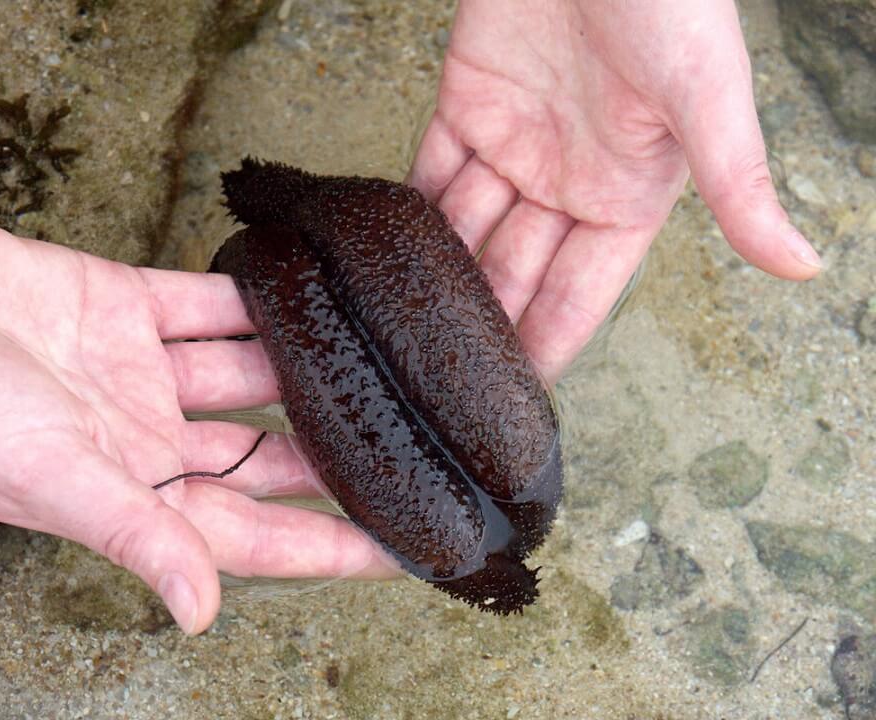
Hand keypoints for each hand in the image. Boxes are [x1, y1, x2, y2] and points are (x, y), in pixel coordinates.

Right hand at [0, 212, 395, 634]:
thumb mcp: (46, 478)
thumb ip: (132, 536)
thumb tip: (201, 613)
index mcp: (135, 493)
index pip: (256, 532)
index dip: (330, 544)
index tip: (401, 549)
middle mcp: (146, 437)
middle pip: (266, 455)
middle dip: (335, 455)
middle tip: (416, 449)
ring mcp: (137, 370)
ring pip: (248, 373)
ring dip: (307, 367)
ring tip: (382, 362)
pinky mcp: (123, 305)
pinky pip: (208, 303)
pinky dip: (254, 297)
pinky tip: (310, 292)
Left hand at [410, 0, 821, 382]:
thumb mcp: (707, 99)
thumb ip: (740, 185)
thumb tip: (805, 265)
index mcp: (626, 197)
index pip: (579, 292)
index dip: (548, 343)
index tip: (516, 396)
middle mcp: (566, 183)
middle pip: (513, 271)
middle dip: (481, 321)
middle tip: (439, 377)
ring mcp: (513, 147)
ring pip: (466, 229)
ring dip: (435, 276)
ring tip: (400, 330)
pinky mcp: (466, 107)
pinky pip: (432, 171)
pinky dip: (409, 210)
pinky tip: (384, 256)